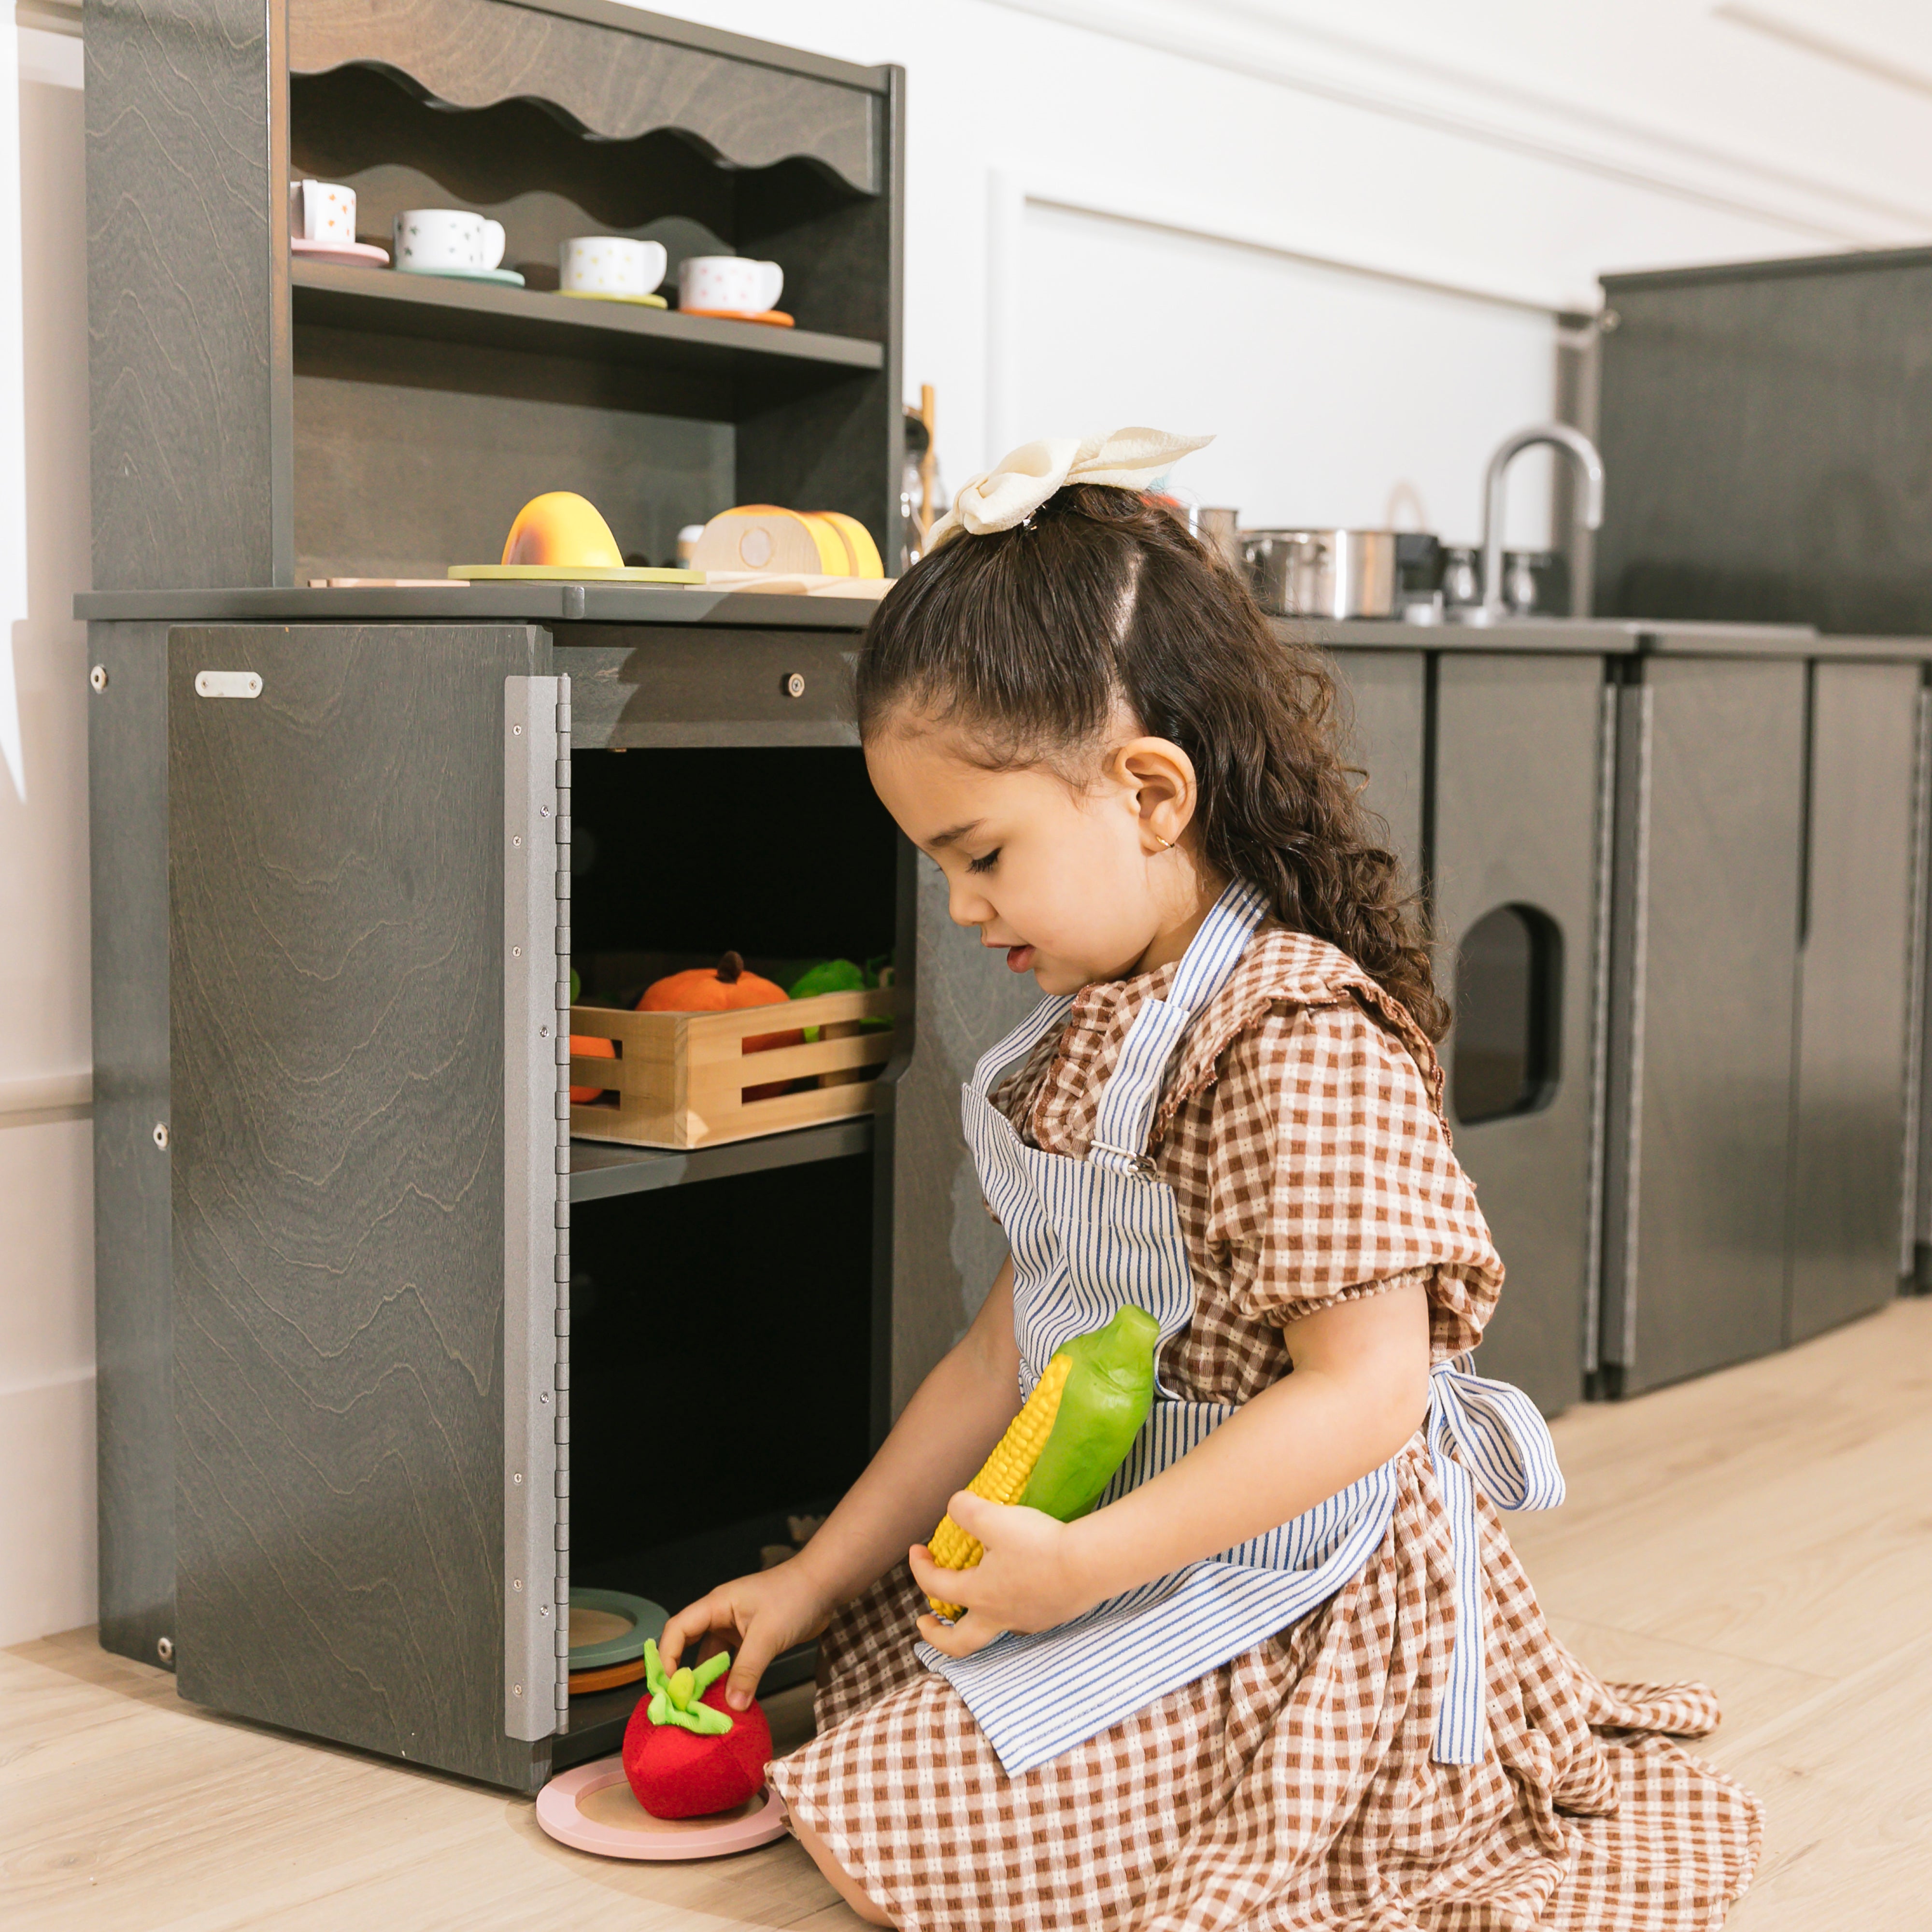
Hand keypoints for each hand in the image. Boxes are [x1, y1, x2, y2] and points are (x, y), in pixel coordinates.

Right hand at [658, 1560, 833, 1710]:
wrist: (824, 1586)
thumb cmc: (794, 1597)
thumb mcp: (767, 1636)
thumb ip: (747, 1671)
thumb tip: (732, 1706)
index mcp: (717, 1605)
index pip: (678, 1629)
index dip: (668, 1656)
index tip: (669, 1686)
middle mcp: (721, 1616)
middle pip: (689, 1644)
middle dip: (683, 1673)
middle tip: (681, 1703)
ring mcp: (737, 1627)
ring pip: (712, 1657)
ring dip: (708, 1680)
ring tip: (704, 1709)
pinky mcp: (752, 1639)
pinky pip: (732, 1662)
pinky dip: (729, 1680)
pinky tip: (730, 1700)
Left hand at [906, 1489, 1097, 1658]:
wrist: (1090, 1564)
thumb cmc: (1039, 1545)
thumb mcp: (994, 1518)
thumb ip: (966, 1510)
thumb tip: (953, 1506)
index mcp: (979, 1595)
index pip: (935, 1586)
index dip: (919, 1567)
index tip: (916, 1550)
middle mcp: (999, 1616)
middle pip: (958, 1643)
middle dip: (936, 1635)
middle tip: (925, 1621)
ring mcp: (1026, 1621)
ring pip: (991, 1630)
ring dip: (975, 1618)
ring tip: (975, 1597)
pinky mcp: (1050, 1617)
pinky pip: (1020, 1619)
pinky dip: (1007, 1607)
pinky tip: (1017, 1585)